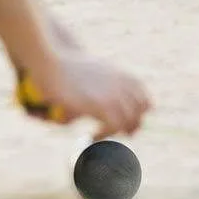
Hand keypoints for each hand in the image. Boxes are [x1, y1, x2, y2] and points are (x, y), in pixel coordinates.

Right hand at [27, 45, 151, 138]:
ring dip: (117, 132)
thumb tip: (111, 102)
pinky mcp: (99, 104)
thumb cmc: (69, 67)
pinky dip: (105, 135)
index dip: (138, 116)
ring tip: (99, 133)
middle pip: (141, 113)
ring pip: (130, 121)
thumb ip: (107, 83)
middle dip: (131, 126)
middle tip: (112, 132)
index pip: (146, 101)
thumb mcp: (95, 70)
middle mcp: (121, 84)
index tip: (125, 124)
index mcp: (123, 75)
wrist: (53, 62)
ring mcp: (112, 93)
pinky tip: (92, 136)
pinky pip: (115, 126)